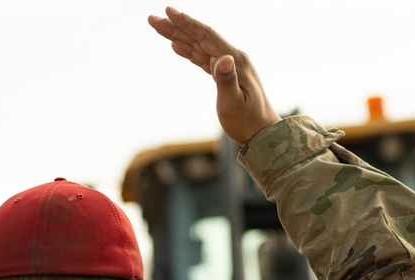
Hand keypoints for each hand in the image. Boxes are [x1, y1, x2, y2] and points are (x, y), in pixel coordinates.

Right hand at [148, 7, 280, 144]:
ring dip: (177, 36)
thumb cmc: (247, 121)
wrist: (262, 133)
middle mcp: (230, 58)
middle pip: (199, 37)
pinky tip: (176, 45)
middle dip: (175, 26)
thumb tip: (222, 58)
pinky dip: (187, 50)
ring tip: (158, 26)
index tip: (168, 10)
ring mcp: (227, 66)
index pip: (206, 36)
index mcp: (234, 60)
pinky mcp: (223, 75)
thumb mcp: (234, 102)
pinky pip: (201, 58)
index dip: (187, 22)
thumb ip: (227, 80)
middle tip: (152, 18)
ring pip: (197, 46)